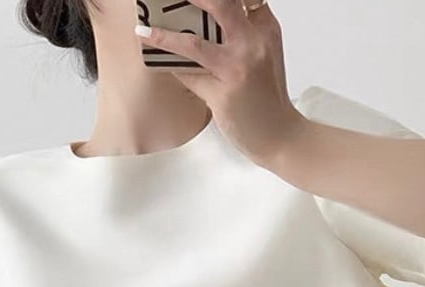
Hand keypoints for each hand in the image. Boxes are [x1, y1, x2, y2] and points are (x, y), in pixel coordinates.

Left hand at [134, 0, 301, 164]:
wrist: (278, 135)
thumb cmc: (267, 98)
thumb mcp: (263, 54)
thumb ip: (243, 32)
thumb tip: (205, 19)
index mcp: (265, 28)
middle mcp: (253, 43)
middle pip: (219, 4)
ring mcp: (238, 68)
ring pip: (194, 43)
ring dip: (165, 36)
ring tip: (145, 31)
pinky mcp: (223, 94)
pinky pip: (189, 76)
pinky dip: (171, 67)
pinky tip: (157, 61)